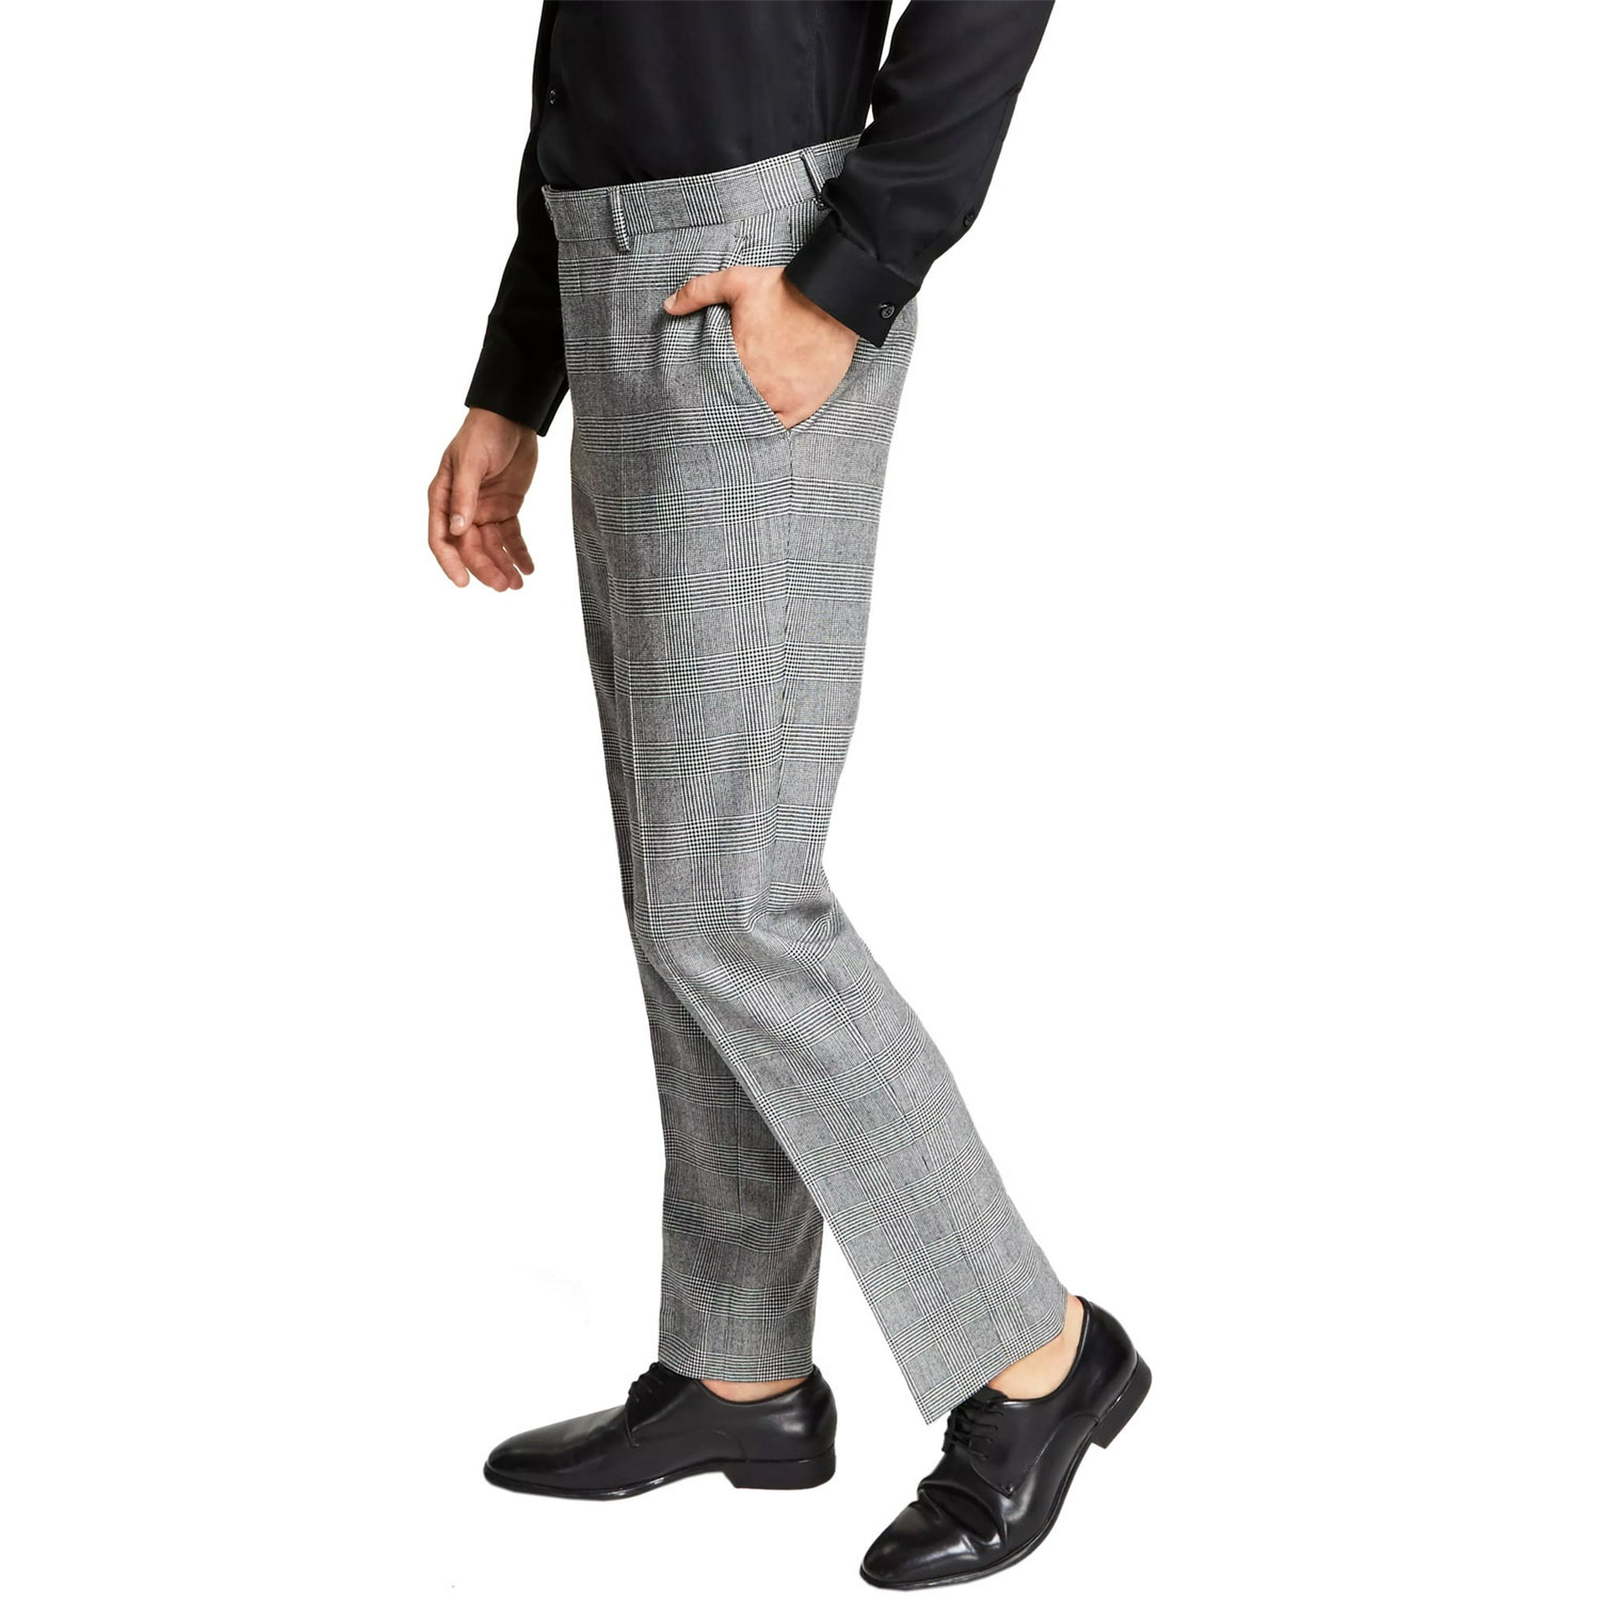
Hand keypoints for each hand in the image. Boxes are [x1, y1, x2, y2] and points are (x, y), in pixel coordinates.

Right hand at [427, 408, 538, 590]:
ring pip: (492, 546)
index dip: (451, 562)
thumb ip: (465, 496)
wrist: (512, 417)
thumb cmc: (484, 433)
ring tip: (518, 584)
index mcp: (444, 497)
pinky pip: (511, 536)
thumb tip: (458, 529)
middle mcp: (461, 508)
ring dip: (503, 566)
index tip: (464, 583)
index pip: (442, 538)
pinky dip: (519, 553)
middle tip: (504, 586)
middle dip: (485, 568)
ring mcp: (484, 509)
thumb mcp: (471, 462)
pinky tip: (528, 568)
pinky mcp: (505, 508)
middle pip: (470, 548)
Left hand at [663, 267, 856, 428]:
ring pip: (751, 417)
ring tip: (735, 414)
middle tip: (716, 404)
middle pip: (729, 403)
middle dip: (722, 402)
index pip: (710, 383)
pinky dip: (767, 425)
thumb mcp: (737, 281)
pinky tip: (759, 422)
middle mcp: (756, 384)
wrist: (832, 301)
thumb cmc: (785, 291)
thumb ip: (699, 292)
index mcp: (736, 358)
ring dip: (743, 415)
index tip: (702, 386)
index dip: (706, 385)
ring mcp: (779, 398)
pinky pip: (777, 427)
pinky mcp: (801, 406)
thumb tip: (668, 306)